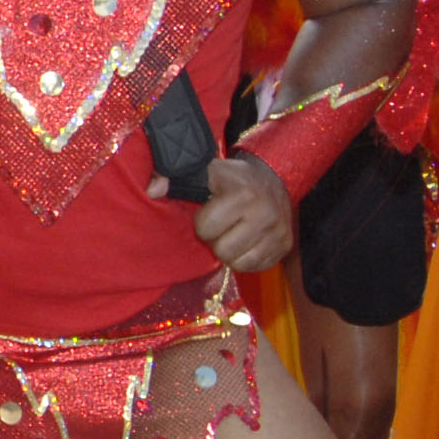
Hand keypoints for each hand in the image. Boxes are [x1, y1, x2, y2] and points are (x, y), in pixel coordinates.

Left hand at [184, 153, 296, 273]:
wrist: (273, 178)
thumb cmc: (230, 178)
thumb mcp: (204, 171)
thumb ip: (173, 176)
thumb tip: (153, 190)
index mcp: (242, 193)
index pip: (206, 229)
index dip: (203, 223)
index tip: (211, 211)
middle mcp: (265, 213)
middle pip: (223, 251)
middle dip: (217, 240)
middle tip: (223, 226)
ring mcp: (278, 231)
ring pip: (239, 263)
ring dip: (231, 252)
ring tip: (234, 234)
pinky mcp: (285, 246)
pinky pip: (255, 267)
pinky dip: (247, 258)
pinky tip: (247, 241)